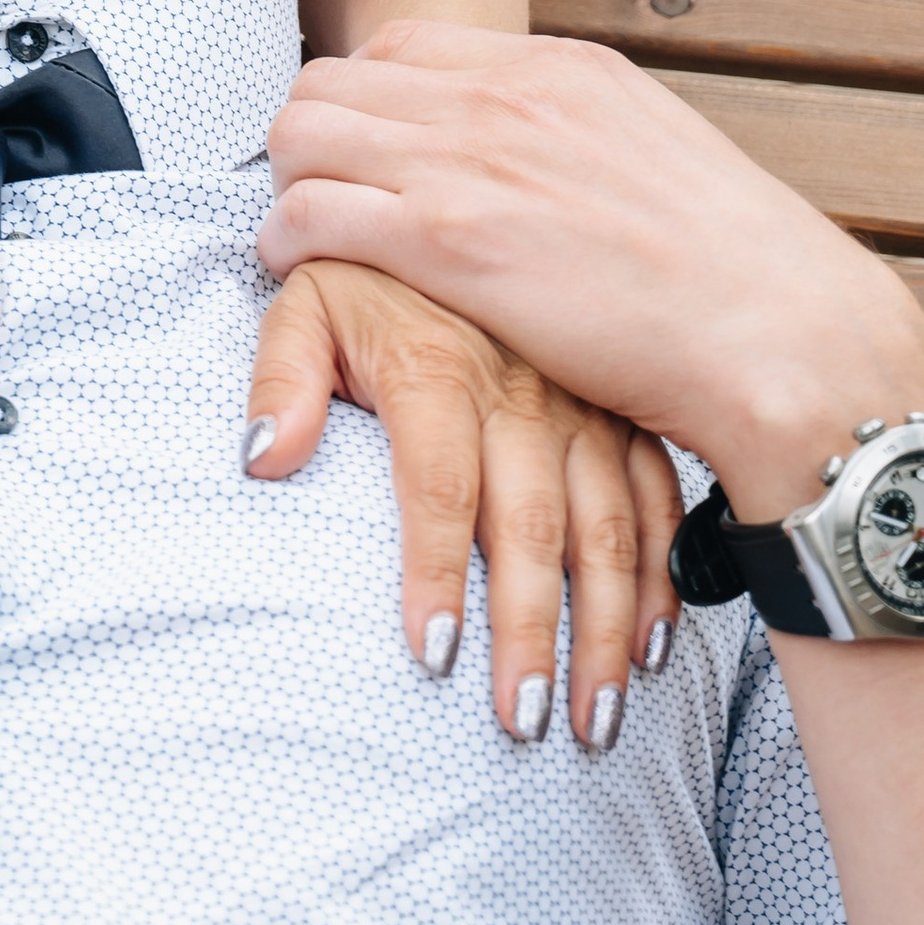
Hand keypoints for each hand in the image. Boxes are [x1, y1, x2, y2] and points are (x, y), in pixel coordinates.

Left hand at [245, 262, 681, 745]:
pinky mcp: (622, 413)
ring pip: (607, 528)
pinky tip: (652, 646)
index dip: (438, 572)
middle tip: (523, 723)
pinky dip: (662, 575)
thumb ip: (280, 377)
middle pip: (531, 526)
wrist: (454, 201)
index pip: (440, 486)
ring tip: (594, 718)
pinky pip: (656, 500)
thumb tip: (262, 461)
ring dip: (606, 628)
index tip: (432, 657)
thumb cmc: (370, 274)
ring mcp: (583, 405)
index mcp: (440, 367)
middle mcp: (523, 391)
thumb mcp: (304, 300)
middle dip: (532, 632)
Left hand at [264, 23, 923, 521]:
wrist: (781, 335)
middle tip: (319, 197)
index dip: (364, 101)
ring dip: (287, 183)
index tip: (363, 155)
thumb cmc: (731, 273)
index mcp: (556, 67)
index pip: (400, 46)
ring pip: (301, 133)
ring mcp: (468, 162)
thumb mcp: (650, 153)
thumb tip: (531, 154)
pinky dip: (282, 238)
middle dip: (311, 138)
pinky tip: (295, 270)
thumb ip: (571, 136)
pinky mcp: (445, 241)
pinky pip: (308, 212)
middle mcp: (502, 96)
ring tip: (302, 234)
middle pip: (332, 80)